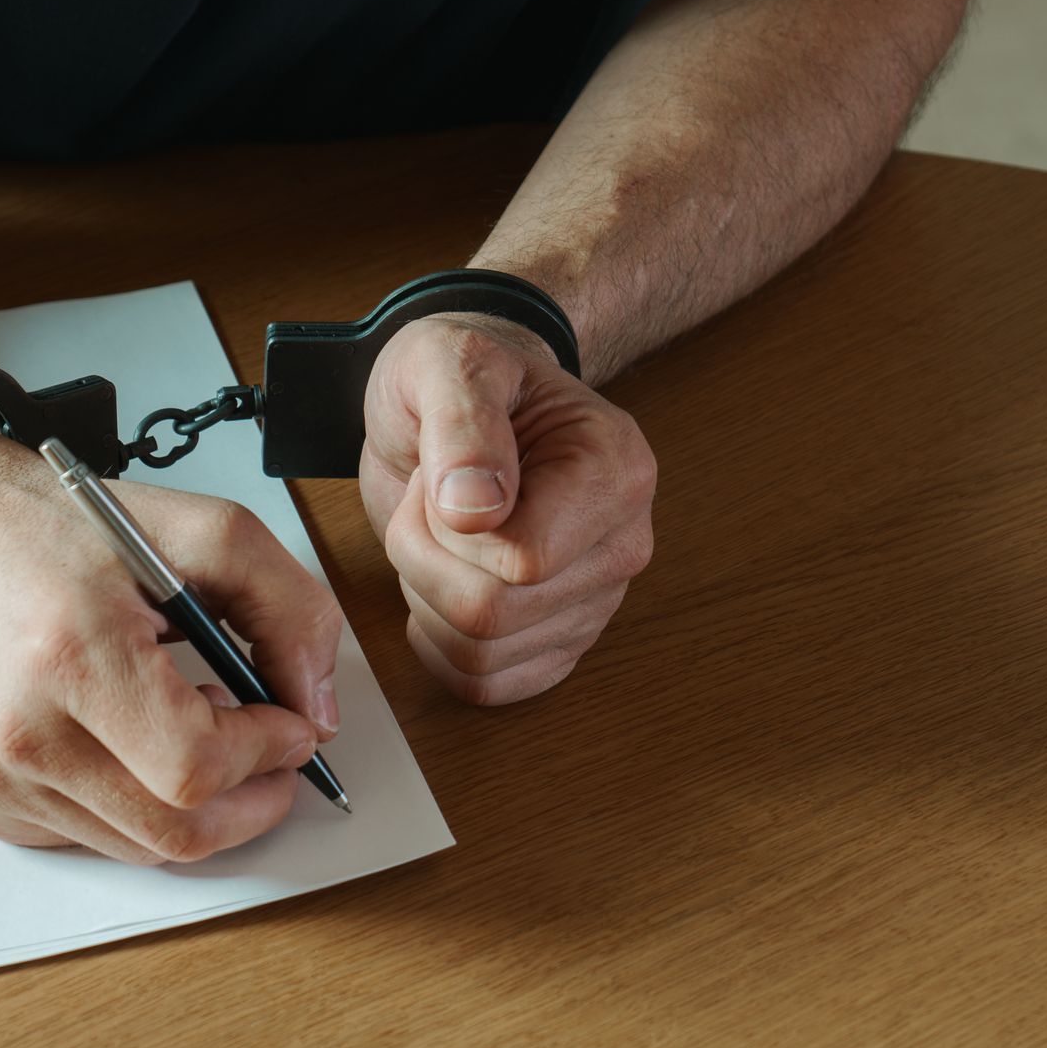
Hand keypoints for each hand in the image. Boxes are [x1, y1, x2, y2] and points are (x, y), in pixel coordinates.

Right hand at [0, 418, 341, 862]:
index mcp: (70, 651)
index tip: (290, 724)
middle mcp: (20, 728)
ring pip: (143, 847)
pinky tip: (139, 742)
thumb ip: (289, 608)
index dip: (265, 754)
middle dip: (251, 800)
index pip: (193, 765)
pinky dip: (142, 807)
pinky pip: (98, 840)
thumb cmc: (67, 533)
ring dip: (199, 804)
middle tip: (276, 753)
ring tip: (199, 728)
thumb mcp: (205, 530)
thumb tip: (317, 709)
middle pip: (175, 830)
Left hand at [360, 312, 655, 704]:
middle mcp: (622, 543)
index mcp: (615, 471)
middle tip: (427, 503)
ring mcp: (595, 600)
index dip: (449, 529)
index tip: (441, 476)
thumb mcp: (447, 365)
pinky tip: (440, 583)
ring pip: (482, 654)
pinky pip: (485, 682)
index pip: (523, 559)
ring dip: (426, 596)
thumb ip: (463, 425)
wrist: (456, 402)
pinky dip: (439, 644)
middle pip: (494, 613)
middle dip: (424, 559)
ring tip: (439, 534)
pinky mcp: (558, 641)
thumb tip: (476, 509)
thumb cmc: (458, 376)